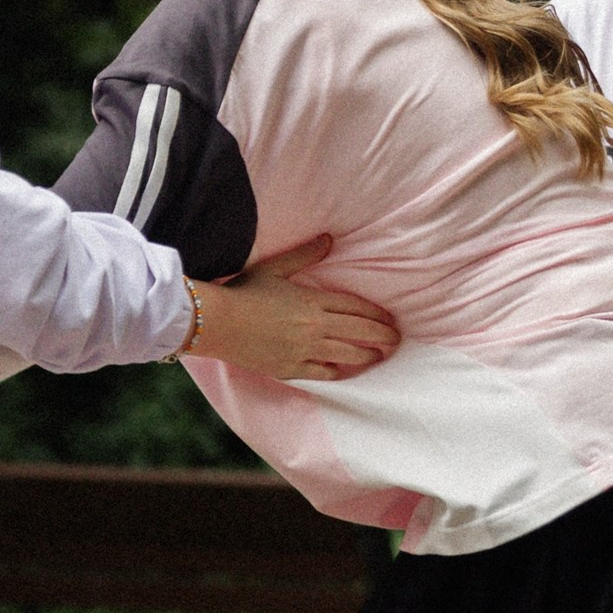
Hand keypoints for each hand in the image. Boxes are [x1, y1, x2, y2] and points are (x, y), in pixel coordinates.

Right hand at [186, 235, 399, 382]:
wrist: (215, 322)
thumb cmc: (243, 292)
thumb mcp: (274, 268)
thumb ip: (305, 255)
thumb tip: (329, 239)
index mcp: (312, 301)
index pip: (355, 307)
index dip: (376, 314)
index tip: (390, 319)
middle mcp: (314, 327)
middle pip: (359, 331)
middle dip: (382, 336)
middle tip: (396, 339)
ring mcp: (303, 351)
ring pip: (347, 354)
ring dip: (367, 356)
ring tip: (379, 356)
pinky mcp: (290, 369)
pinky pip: (322, 373)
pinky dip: (336, 371)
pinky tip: (344, 371)